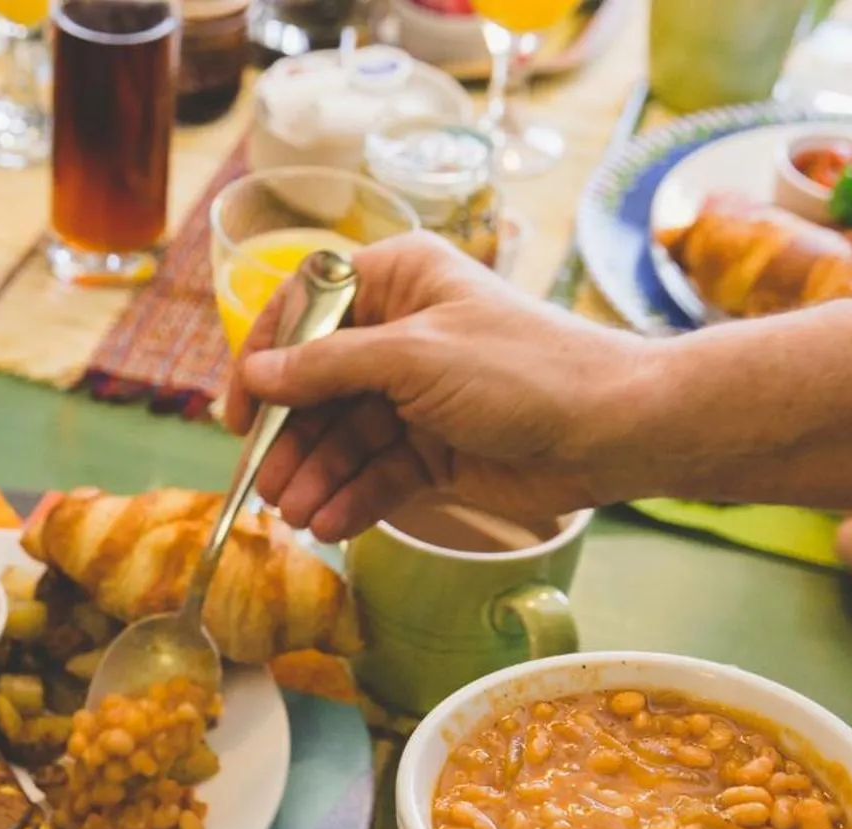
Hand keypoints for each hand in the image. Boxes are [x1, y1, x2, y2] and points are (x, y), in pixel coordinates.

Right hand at [224, 233, 645, 542]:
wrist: (612, 430)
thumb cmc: (524, 369)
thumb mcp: (415, 358)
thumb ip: (328, 369)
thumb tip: (255, 375)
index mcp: (398, 281)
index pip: (306, 312)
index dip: (266, 361)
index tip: (240, 413)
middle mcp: (401, 334)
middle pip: (317, 386)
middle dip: (290, 437)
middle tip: (264, 486)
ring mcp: (416, 396)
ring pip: (343, 437)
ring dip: (316, 476)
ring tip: (297, 514)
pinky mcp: (434, 450)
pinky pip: (376, 474)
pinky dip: (352, 498)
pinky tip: (330, 523)